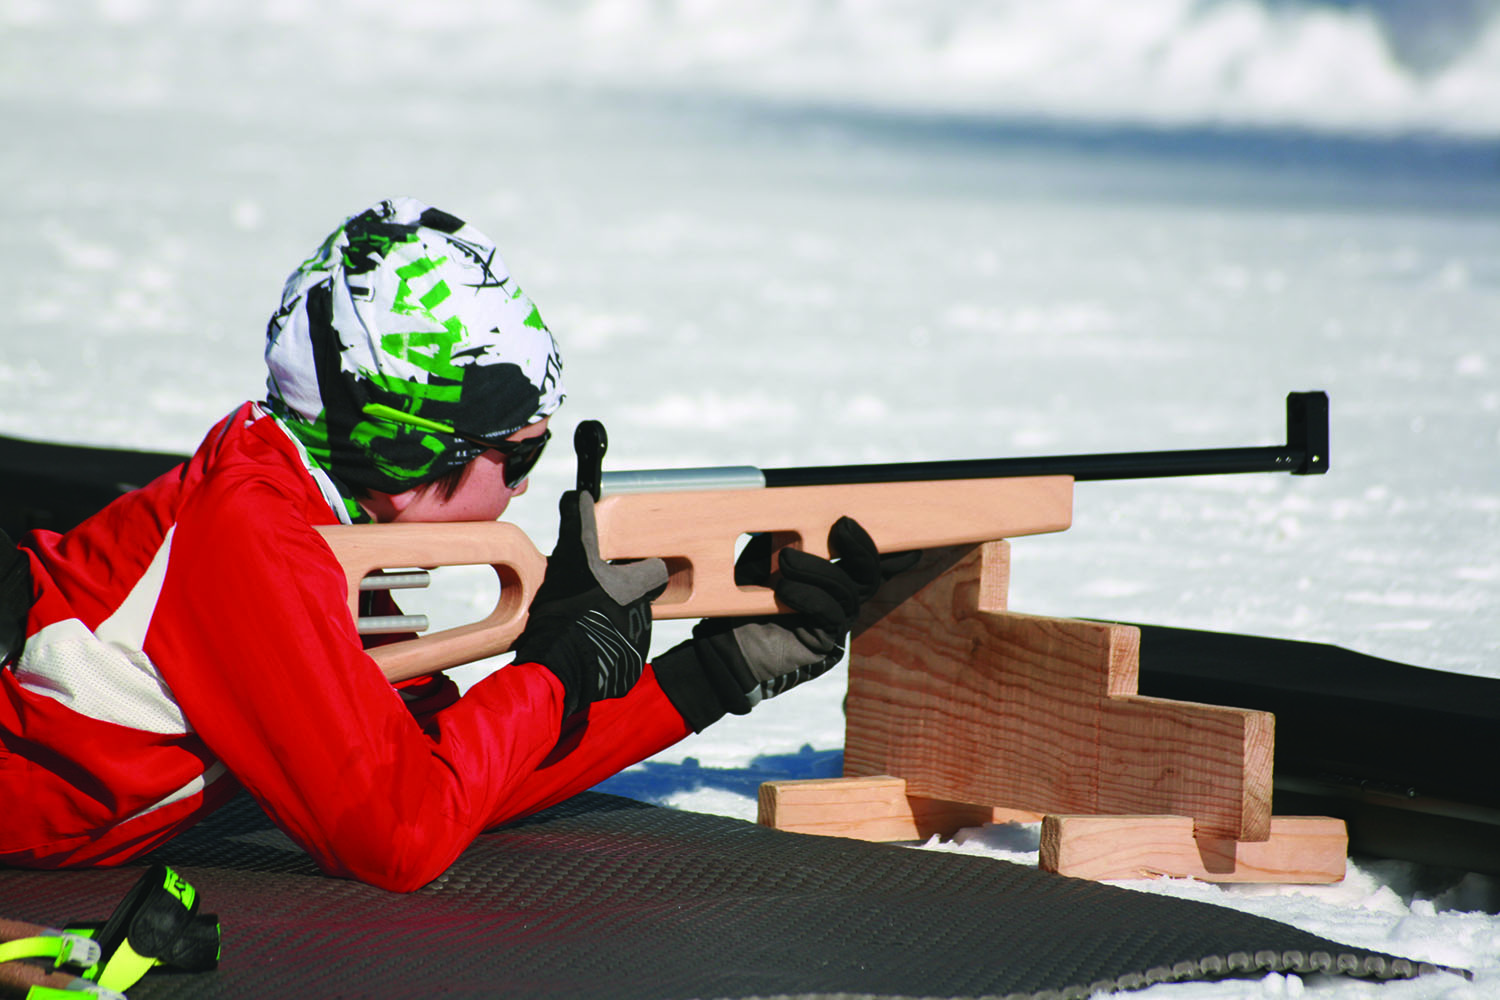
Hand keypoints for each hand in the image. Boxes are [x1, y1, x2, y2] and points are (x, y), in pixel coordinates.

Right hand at [511, 491, 667, 716]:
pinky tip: (583, 651)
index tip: (621, 573)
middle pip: (637, 603)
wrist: (558, 666)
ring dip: (610, 628)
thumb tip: (579, 494)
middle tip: (588, 604)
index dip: (640, 570)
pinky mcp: (627, 673)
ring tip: (581, 629)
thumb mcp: (570, 560)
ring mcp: (637, 647)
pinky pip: (618, 660)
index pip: (656, 572)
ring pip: (628, 631)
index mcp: (634, 587)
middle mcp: (643, 616)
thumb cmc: (565, 609)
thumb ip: (578, 524)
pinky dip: (604, 656)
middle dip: (618, 602)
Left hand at [654, 516, 918, 730]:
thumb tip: (801, 510)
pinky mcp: (825, 640)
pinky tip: (785, 589)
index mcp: (833, 573)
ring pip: (849, 591)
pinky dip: (809, 597)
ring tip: (786, 559)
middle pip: (870, 574)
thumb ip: (787, 534)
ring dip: (819, 570)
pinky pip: (830, 615)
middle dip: (861, 547)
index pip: (866, 559)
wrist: (727, 639)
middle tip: (843, 526)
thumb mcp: (764, 553)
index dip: (887, 546)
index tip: (895, 527)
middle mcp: (841, 596)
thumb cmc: (745, 591)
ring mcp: (836, 619)